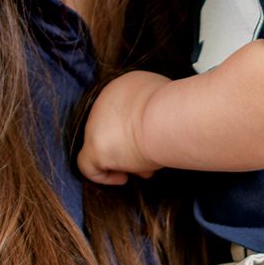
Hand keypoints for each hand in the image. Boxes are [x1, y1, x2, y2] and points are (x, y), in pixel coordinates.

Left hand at [78, 70, 171, 184]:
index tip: (150, 141)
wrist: (168, 118)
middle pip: (112, 130)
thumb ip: (156, 110)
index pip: (122, 112)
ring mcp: (95, 125)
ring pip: (103, 147)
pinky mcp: (94, 147)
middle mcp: (104, 101)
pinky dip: (104, 176)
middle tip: (148, 159)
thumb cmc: (176, 111)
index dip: (134, 130)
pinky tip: (123, 178)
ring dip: (123, 161)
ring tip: (143, 170)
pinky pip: (88, 166)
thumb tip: (159, 126)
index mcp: (123, 86)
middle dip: (129, 148)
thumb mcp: (168, 100)